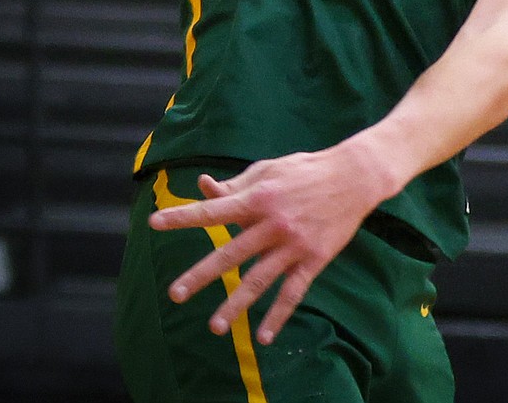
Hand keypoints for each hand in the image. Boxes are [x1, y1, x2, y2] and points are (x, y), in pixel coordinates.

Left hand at [148, 139, 390, 345]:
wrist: (353, 176)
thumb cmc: (304, 170)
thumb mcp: (268, 170)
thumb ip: (236, 185)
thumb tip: (204, 187)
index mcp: (258, 197)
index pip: (213, 209)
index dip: (183, 216)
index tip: (154, 223)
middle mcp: (273, 222)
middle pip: (231, 253)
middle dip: (201, 274)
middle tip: (175, 293)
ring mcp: (293, 244)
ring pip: (259, 279)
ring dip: (236, 304)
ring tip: (215, 327)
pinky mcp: (314, 258)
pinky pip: (293, 292)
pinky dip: (278, 315)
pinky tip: (263, 336)